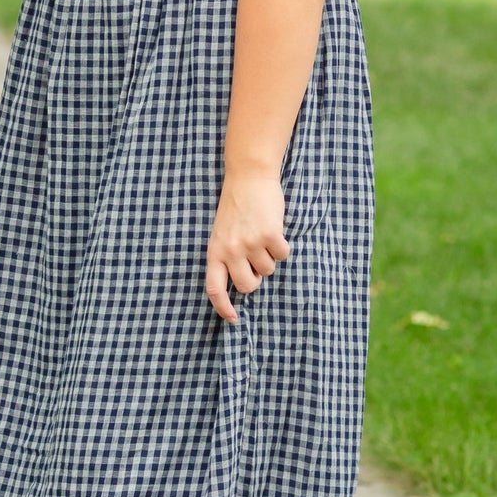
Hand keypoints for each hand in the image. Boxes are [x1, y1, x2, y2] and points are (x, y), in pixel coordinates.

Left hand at [205, 168, 289, 322]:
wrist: (248, 177)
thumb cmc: (236, 206)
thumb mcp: (222, 233)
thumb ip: (227, 256)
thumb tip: (242, 284)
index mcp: (215, 251)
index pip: (214, 288)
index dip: (222, 307)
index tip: (232, 319)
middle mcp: (230, 250)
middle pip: (247, 286)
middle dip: (256, 279)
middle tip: (256, 262)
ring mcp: (250, 243)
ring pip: (268, 270)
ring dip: (270, 257)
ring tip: (262, 235)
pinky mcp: (269, 235)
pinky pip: (282, 255)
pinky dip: (282, 246)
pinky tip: (274, 229)